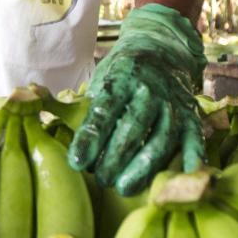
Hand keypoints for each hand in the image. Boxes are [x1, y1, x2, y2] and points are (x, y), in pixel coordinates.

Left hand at [68, 4, 207, 195]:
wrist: (163, 49)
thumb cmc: (123, 73)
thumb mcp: (100, 78)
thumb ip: (79, 103)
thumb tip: (43, 113)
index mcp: (123, 77)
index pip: (104, 111)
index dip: (90, 139)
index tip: (77, 162)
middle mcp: (151, 88)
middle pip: (133, 127)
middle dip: (115, 157)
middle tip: (100, 180)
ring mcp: (174, 102)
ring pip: (162, 138)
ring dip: (143, 167)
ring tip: (124, 188)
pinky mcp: (192, 115)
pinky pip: (195, 139)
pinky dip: (191, 160)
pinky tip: (178, 180)